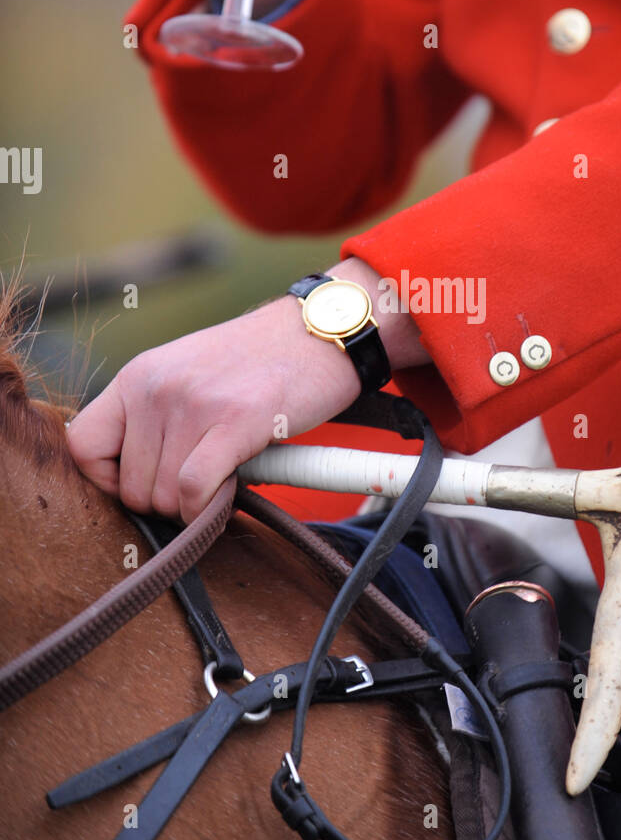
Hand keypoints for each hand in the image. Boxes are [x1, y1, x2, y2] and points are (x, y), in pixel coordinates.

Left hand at [67, 258, 429, 523]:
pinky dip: (209, 509)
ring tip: (226, 474)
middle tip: (204, 480)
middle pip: (130, 488)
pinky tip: (231, 489)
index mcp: (137, 376)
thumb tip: (135, 483)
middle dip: (167, 500)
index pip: (83, 446)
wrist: (319, 330)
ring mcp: (193, 404)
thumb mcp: (186, 373)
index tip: (143, 482)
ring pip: (164, 497)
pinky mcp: (235, 421)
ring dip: (195, 505)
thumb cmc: (259, 362)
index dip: (108, 480)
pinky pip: (195, 491)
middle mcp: (156, 388)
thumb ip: (153, 416)